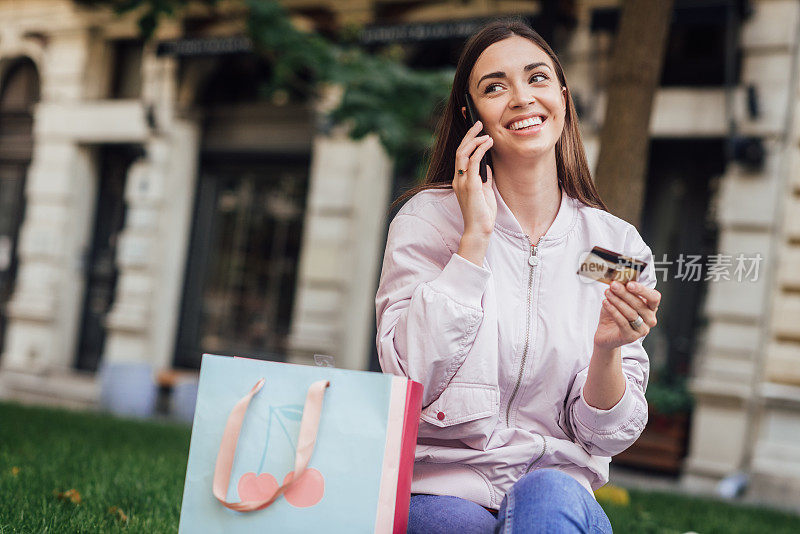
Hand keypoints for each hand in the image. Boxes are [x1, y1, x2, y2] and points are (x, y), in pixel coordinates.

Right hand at [453, 120, 496, 236]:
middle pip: (460, 150)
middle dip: (469, 135)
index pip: (460, 156)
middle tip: (478, 123)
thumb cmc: (482, 214)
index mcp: (460, 180)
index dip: (466, 141)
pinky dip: (480, 150)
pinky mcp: (470, 185)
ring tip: (485, 133)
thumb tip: (486, 165)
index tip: (474, 130)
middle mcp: (458, 179)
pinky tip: (488, 143)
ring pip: (463, 153)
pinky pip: (473, 162)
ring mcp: (463, 182)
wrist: (478, 230)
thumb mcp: (484, 191)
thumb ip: (483, 178)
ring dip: (474, 140)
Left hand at [594, 280, 660, 350]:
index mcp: (651, 308)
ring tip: (607, 293)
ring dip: (617, 301)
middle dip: (625, 293)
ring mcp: (642, 330)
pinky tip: (605, 303)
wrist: (606, 334)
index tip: (629, 284)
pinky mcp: (631, 336)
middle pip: (639, 304)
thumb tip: (617, 280)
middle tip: (613, 285)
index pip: (654, 297)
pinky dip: (613, 311)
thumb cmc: (615, 314)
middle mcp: (650, 319)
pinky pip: (622, 322)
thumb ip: (622, 290)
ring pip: (631, 313)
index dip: (643, 290)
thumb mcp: (619, 300)